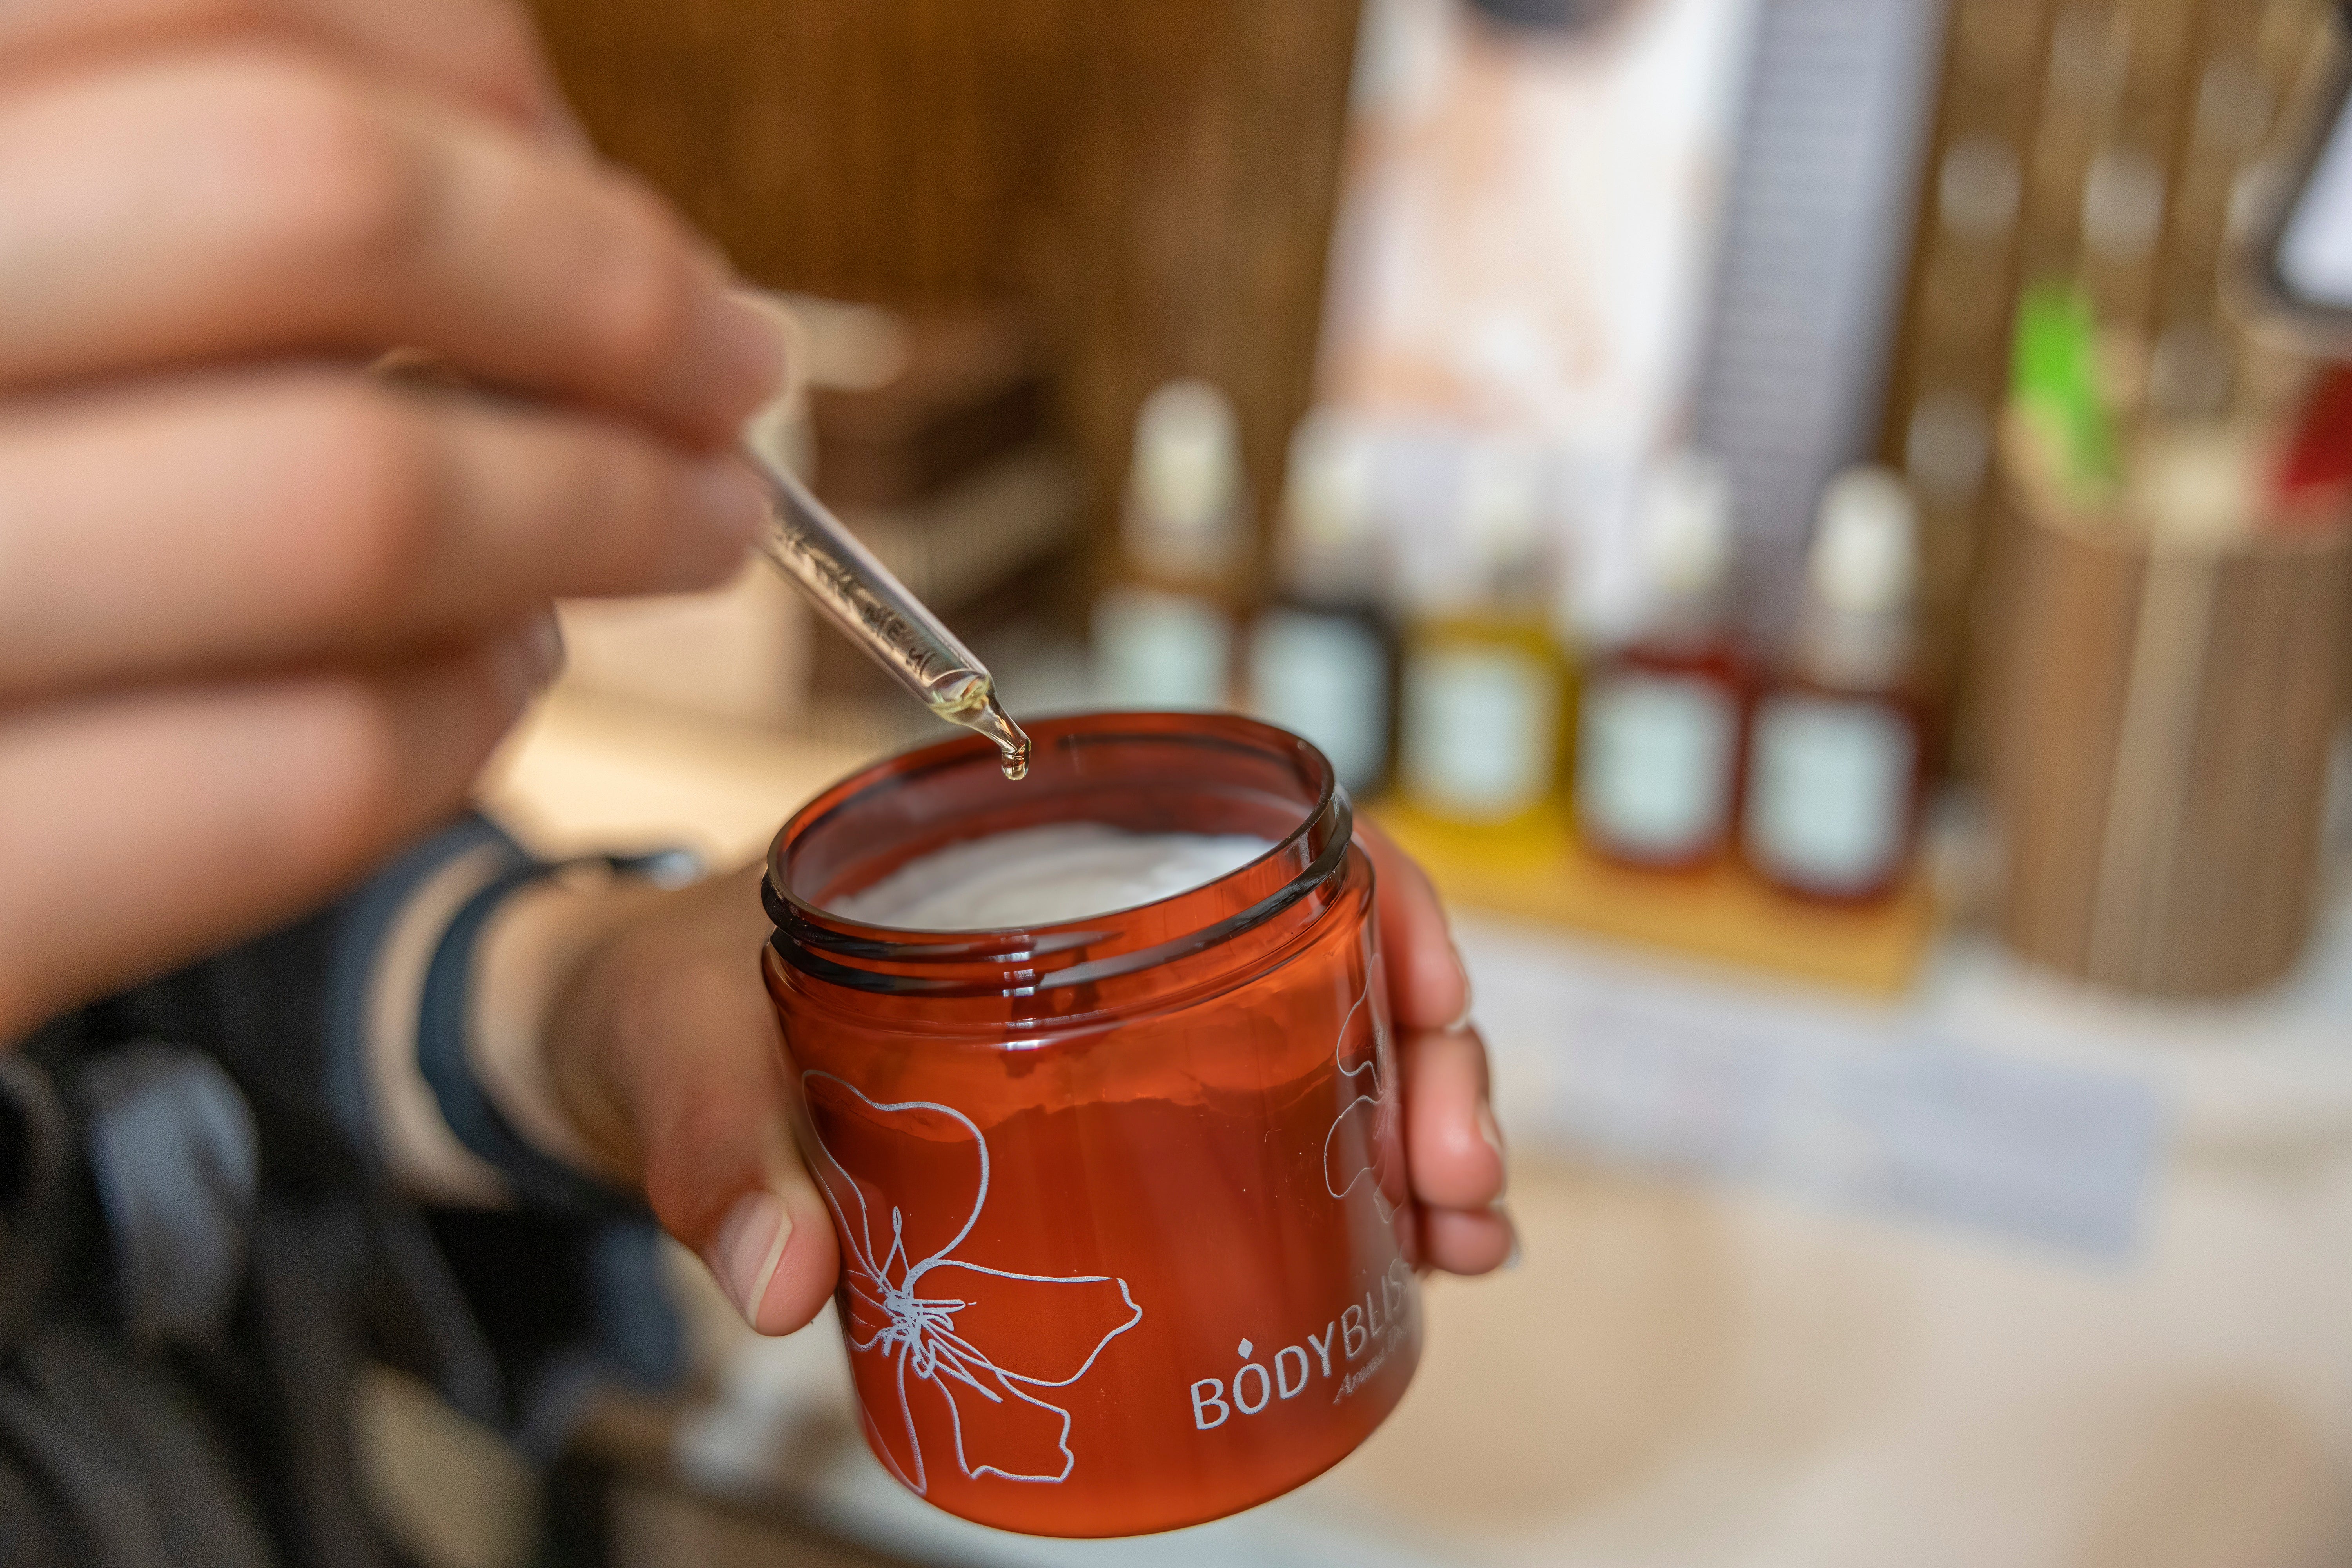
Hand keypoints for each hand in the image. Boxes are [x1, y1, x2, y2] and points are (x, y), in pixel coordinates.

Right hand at [0, 0, 783, 1035]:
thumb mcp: (34, 292)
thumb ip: (202, 216)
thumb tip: (534, 178)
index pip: (207, 0)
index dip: (467, 71)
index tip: (590, 176)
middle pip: (311, 206)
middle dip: (605, 290)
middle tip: (729, 370)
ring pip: (347, 497)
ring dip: (602, 507)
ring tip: (691, 524)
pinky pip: (299, 772)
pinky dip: (468, 715)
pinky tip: (508, 675)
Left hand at [532, 825, 1514, 1336]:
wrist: (621, 1050)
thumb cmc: (658, 1004)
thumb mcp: (681, 1054)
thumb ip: (721, 1155)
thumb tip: (784, 1283)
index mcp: (1026, 847)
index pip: (1257, 836)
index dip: (1379, 907)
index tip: (1430, 1008)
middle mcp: (1098, 922)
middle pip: (1323, 954)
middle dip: (1426, 1058)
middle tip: (1459, 1182)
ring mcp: (1112, 1022)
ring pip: (1314, 1048)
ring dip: (1411, 1135)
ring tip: (1463, 1237)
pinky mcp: (1098, 1120)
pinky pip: (1252, 1133)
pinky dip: (1344, 1190)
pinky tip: (1405, 1254)